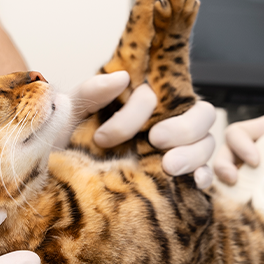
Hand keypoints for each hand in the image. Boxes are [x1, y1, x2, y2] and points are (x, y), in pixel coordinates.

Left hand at [69, 71, 216, 188]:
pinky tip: (194, 183)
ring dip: (194, 153)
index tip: (104, 137)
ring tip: (170, 167)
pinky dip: (205, 176)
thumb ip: (90, 92)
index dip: (135, 111)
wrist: (57, 185)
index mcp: (140, 102)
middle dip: (183, 127)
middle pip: (200, 113)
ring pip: (206, 142)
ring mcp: (176, 150)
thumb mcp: (68, 116)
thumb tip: (121, 78)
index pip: (157, 95)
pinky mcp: (179, 177)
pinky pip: (205, 172)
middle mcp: (165, 122)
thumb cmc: (65, 145)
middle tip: (156, 140)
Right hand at [214, 111, 263, 194]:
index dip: (238, 147)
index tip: (255, 161)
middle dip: (225, 170)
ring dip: (239, 193)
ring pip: (243, 184)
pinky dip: (260, 208)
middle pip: (230, 159)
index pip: (237, 134)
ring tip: (252, 202)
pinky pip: (263, 202)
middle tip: (235, 183)